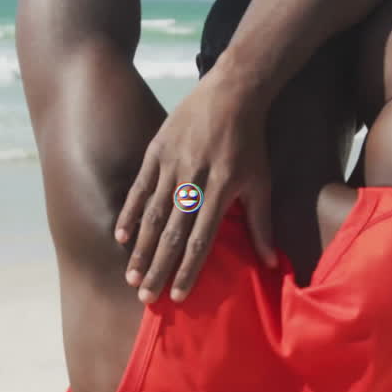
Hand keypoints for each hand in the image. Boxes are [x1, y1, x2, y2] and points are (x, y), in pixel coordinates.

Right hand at [114, 70, 276, 303]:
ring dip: (141, 249)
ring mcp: (172, 166)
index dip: (188, 270)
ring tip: (132, 277)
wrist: (231, 93)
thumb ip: (261, 224)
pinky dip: (130, 212)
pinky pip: (140, 187)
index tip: (178, 296)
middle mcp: (194, 182)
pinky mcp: (156, 151)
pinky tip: (121, 236)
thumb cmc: (250, 142)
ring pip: (152, 215)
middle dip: (158, 269)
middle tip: (146, 298)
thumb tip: (270, 263)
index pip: (201, 240)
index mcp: (221, 191)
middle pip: (171, 234)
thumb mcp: (261, 181)